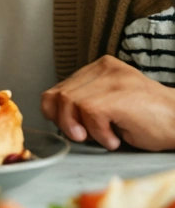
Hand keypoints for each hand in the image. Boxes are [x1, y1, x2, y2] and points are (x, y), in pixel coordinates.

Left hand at [40, 55, 174, 150]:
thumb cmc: (151, 120)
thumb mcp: (111, 106)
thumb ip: (85, 104)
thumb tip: (57, 116)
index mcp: (99, 69)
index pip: (57, 89)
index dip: (57, 112)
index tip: (73, 128)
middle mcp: (102, 69)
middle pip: (57, 96)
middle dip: (65, 123)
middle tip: (86, 136)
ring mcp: (109, 80)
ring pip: (68, 104)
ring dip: (82, 129)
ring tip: (104, 137)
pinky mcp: (116, 96)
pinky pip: (88, 115)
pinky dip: (99, 134)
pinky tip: (116, 139)